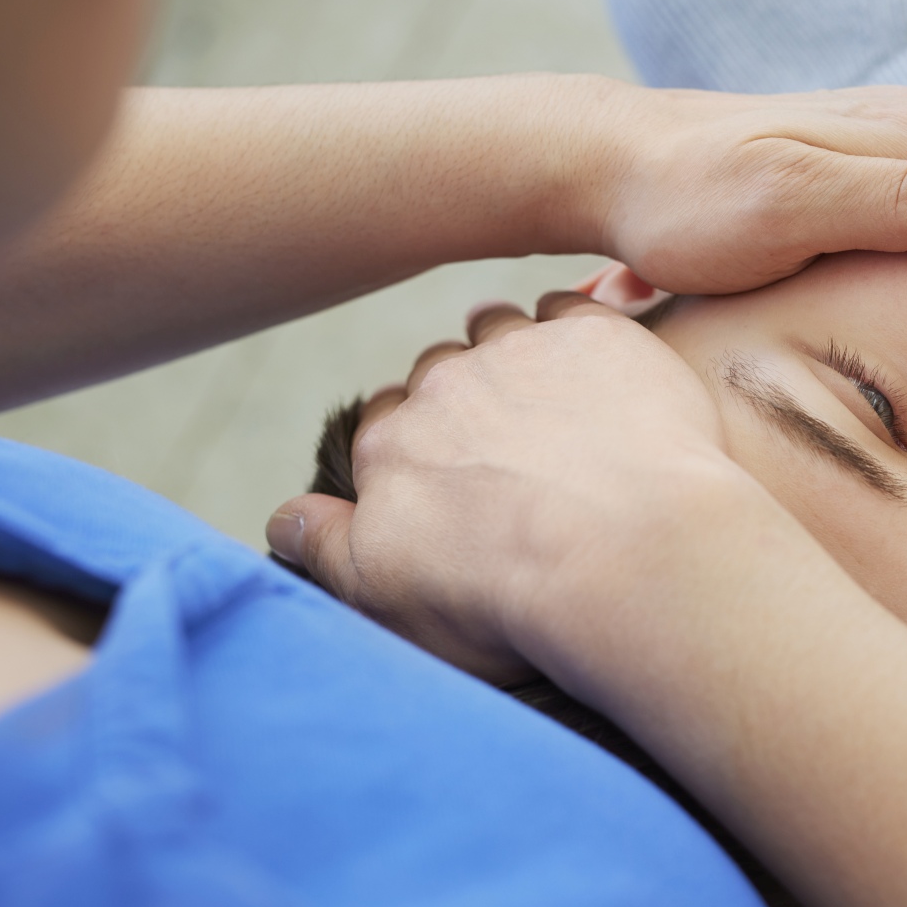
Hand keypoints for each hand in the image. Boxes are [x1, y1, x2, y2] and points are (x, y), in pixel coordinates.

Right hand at [267, 292, 768, 683]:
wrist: (626, 559)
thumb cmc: (507, 596)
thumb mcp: (385, 594)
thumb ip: (326, 548)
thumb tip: (281, 521)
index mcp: (390, 444)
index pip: (383, 428)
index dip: (412, 451)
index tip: (444, 481)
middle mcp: (443, 384)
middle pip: (439, 374)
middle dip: (463, 402)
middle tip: (507, 449)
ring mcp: (521, 352)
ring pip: (499, 328)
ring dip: (513, 354)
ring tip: (549, 399)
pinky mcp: (596, 336)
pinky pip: (570, 309)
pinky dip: (574, 332)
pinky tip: (596, 366)